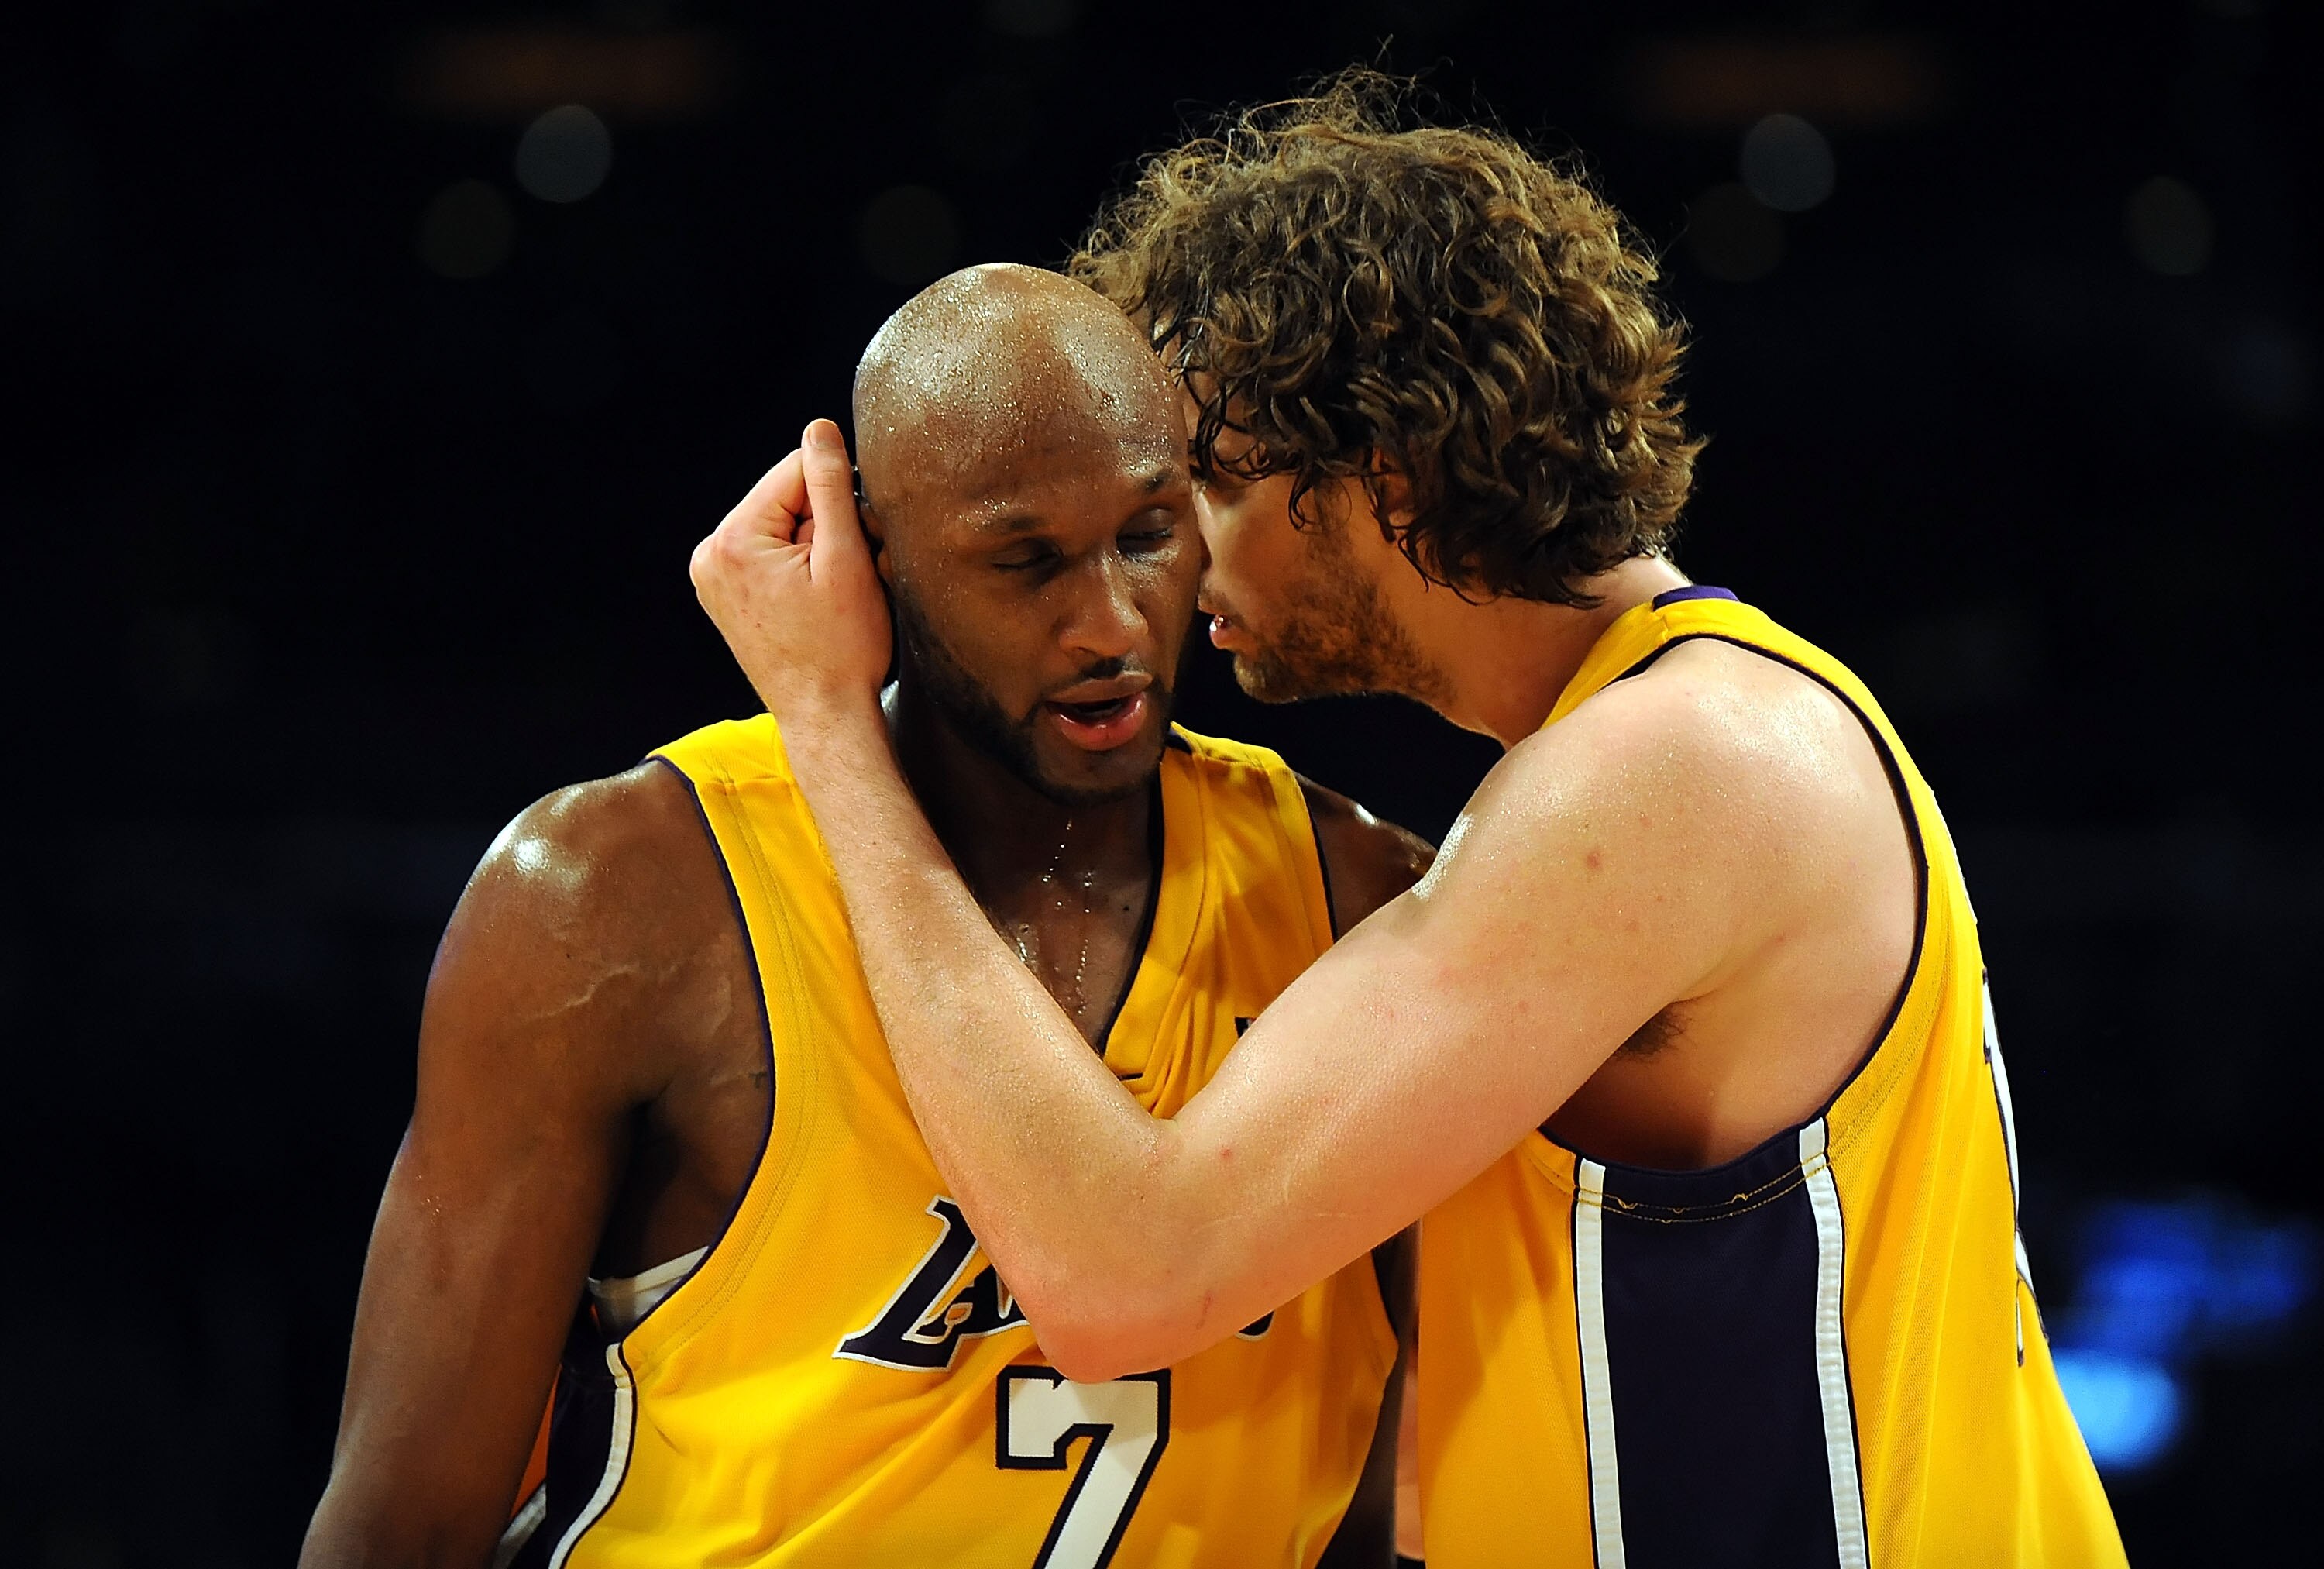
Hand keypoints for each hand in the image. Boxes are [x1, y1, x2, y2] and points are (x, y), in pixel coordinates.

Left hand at [691, 419, 891, 727]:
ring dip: (815, 547)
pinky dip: (798, 567)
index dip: (839, 499)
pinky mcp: (722, 594)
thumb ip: (830, 487)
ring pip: (780, 526)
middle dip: (824, 526)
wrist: (824, 716)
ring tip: (830, 595)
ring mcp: (711, 577)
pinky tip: (813, 602)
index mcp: (732, 541)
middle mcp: (709, 555)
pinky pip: (768, 553)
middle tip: (846, 578)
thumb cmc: (842, 649)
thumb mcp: (845, 559)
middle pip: (785, 499)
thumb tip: (820, 429)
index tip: (855, 546)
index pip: (796, 471)